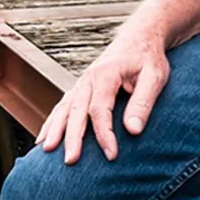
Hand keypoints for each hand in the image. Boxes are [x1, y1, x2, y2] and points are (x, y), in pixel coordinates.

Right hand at [36, 26, 169, 165]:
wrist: (139, 38)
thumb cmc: (148, 58)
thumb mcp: (155, 77)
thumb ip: (143, 102)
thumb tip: (132, 131)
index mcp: (106, 74)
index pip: (100, 109)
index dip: (104, 134)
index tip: (111, 155)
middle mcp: (88, 78)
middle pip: (76, 111)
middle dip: (72, 138)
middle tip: (70, 161)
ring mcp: (81, 83)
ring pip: (64, 109)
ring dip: (54, 130)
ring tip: (47, 151)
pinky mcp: (80, 89)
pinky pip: (62, 107)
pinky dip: (51, 123)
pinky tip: (44, 139)